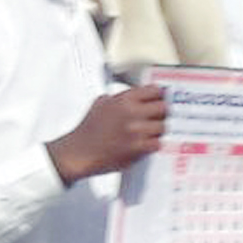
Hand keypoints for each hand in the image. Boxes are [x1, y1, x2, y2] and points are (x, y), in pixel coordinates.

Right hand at [47, 86, 167, 183]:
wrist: (79, 152)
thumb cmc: (89, 131)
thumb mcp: (100, 104)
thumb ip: (119, 97)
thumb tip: (136, 93)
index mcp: (123, 100)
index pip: (154, 90)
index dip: (159, 96)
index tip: (160, 99)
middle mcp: (131, 112)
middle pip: (163, 107)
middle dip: (161, 113)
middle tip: (157, 118)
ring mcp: (135, 130)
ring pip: (163, 126)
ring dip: (157, 131)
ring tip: (149, 133)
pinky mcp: (137, 147)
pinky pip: (158, 143)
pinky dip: (153, 145)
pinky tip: (146, 144)